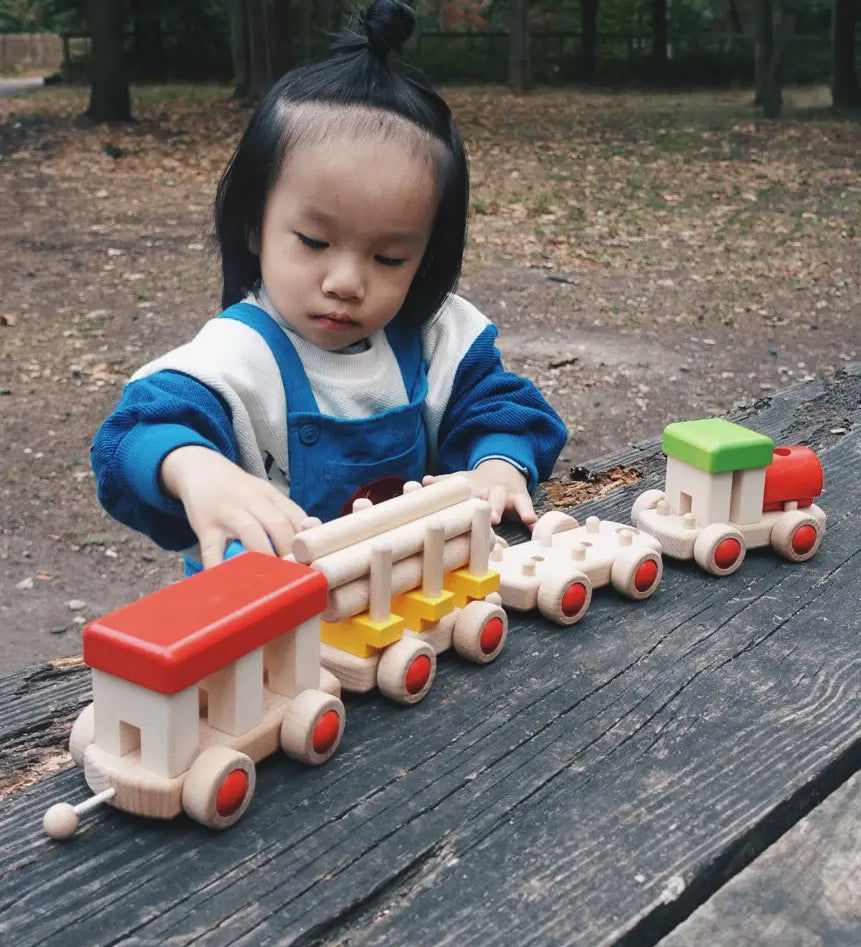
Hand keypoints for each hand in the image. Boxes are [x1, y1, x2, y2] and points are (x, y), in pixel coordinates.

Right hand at [160, 446, 307, 567]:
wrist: (201, 469)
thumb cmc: (239, 491)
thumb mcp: (265, 495)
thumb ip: (286, 514)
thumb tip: (313, 537)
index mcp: (271, 495)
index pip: (296, 516)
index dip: (308, 540)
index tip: (315, 561)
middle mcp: (252, 501)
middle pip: (278, 523)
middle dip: (289, 550)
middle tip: (296, 575)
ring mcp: (228, 512)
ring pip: (251, 532)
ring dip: (266, 556)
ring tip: (273, 580)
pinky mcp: (205, 525)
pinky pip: (212, 549)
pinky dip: (219, 567)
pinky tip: (228, 583)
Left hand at [423, 459, 535, 526]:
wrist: (501, 468)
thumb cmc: (475, 484)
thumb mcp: (460, 481)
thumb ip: (443, 483)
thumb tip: (423, 482)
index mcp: (473, 488)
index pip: (469, 495)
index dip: (465, 503)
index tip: (458, 512)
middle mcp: (489, 490)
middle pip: (491, 496)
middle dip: (492, 507)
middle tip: (492, 519)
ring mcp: (506, 494)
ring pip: (510, 499)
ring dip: (512, 508)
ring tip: (517, 519)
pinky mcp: (520, 498)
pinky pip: (527, 505)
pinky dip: (531, 514)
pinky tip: (534, 524)